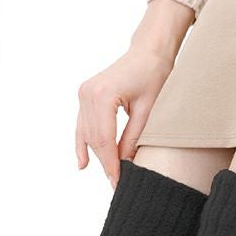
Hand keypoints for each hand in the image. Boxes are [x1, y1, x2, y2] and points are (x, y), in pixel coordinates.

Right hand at [75, 0, 194, 187]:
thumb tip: (125, 164)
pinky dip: (84, 143)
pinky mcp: (85, 95)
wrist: (148, 51)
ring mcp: (84, 93)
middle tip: (117, 184)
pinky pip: (82, 124)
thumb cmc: (153, 74)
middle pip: (94, 138)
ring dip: (96, 155)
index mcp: (103, 95)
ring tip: (108, 176)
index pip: (104, 139)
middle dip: (105, 162)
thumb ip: (133, 138)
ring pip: (87, 134)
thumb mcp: (148, 110)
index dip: (110, 163)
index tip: (118, 182)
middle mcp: (88, 93)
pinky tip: (83, 163)